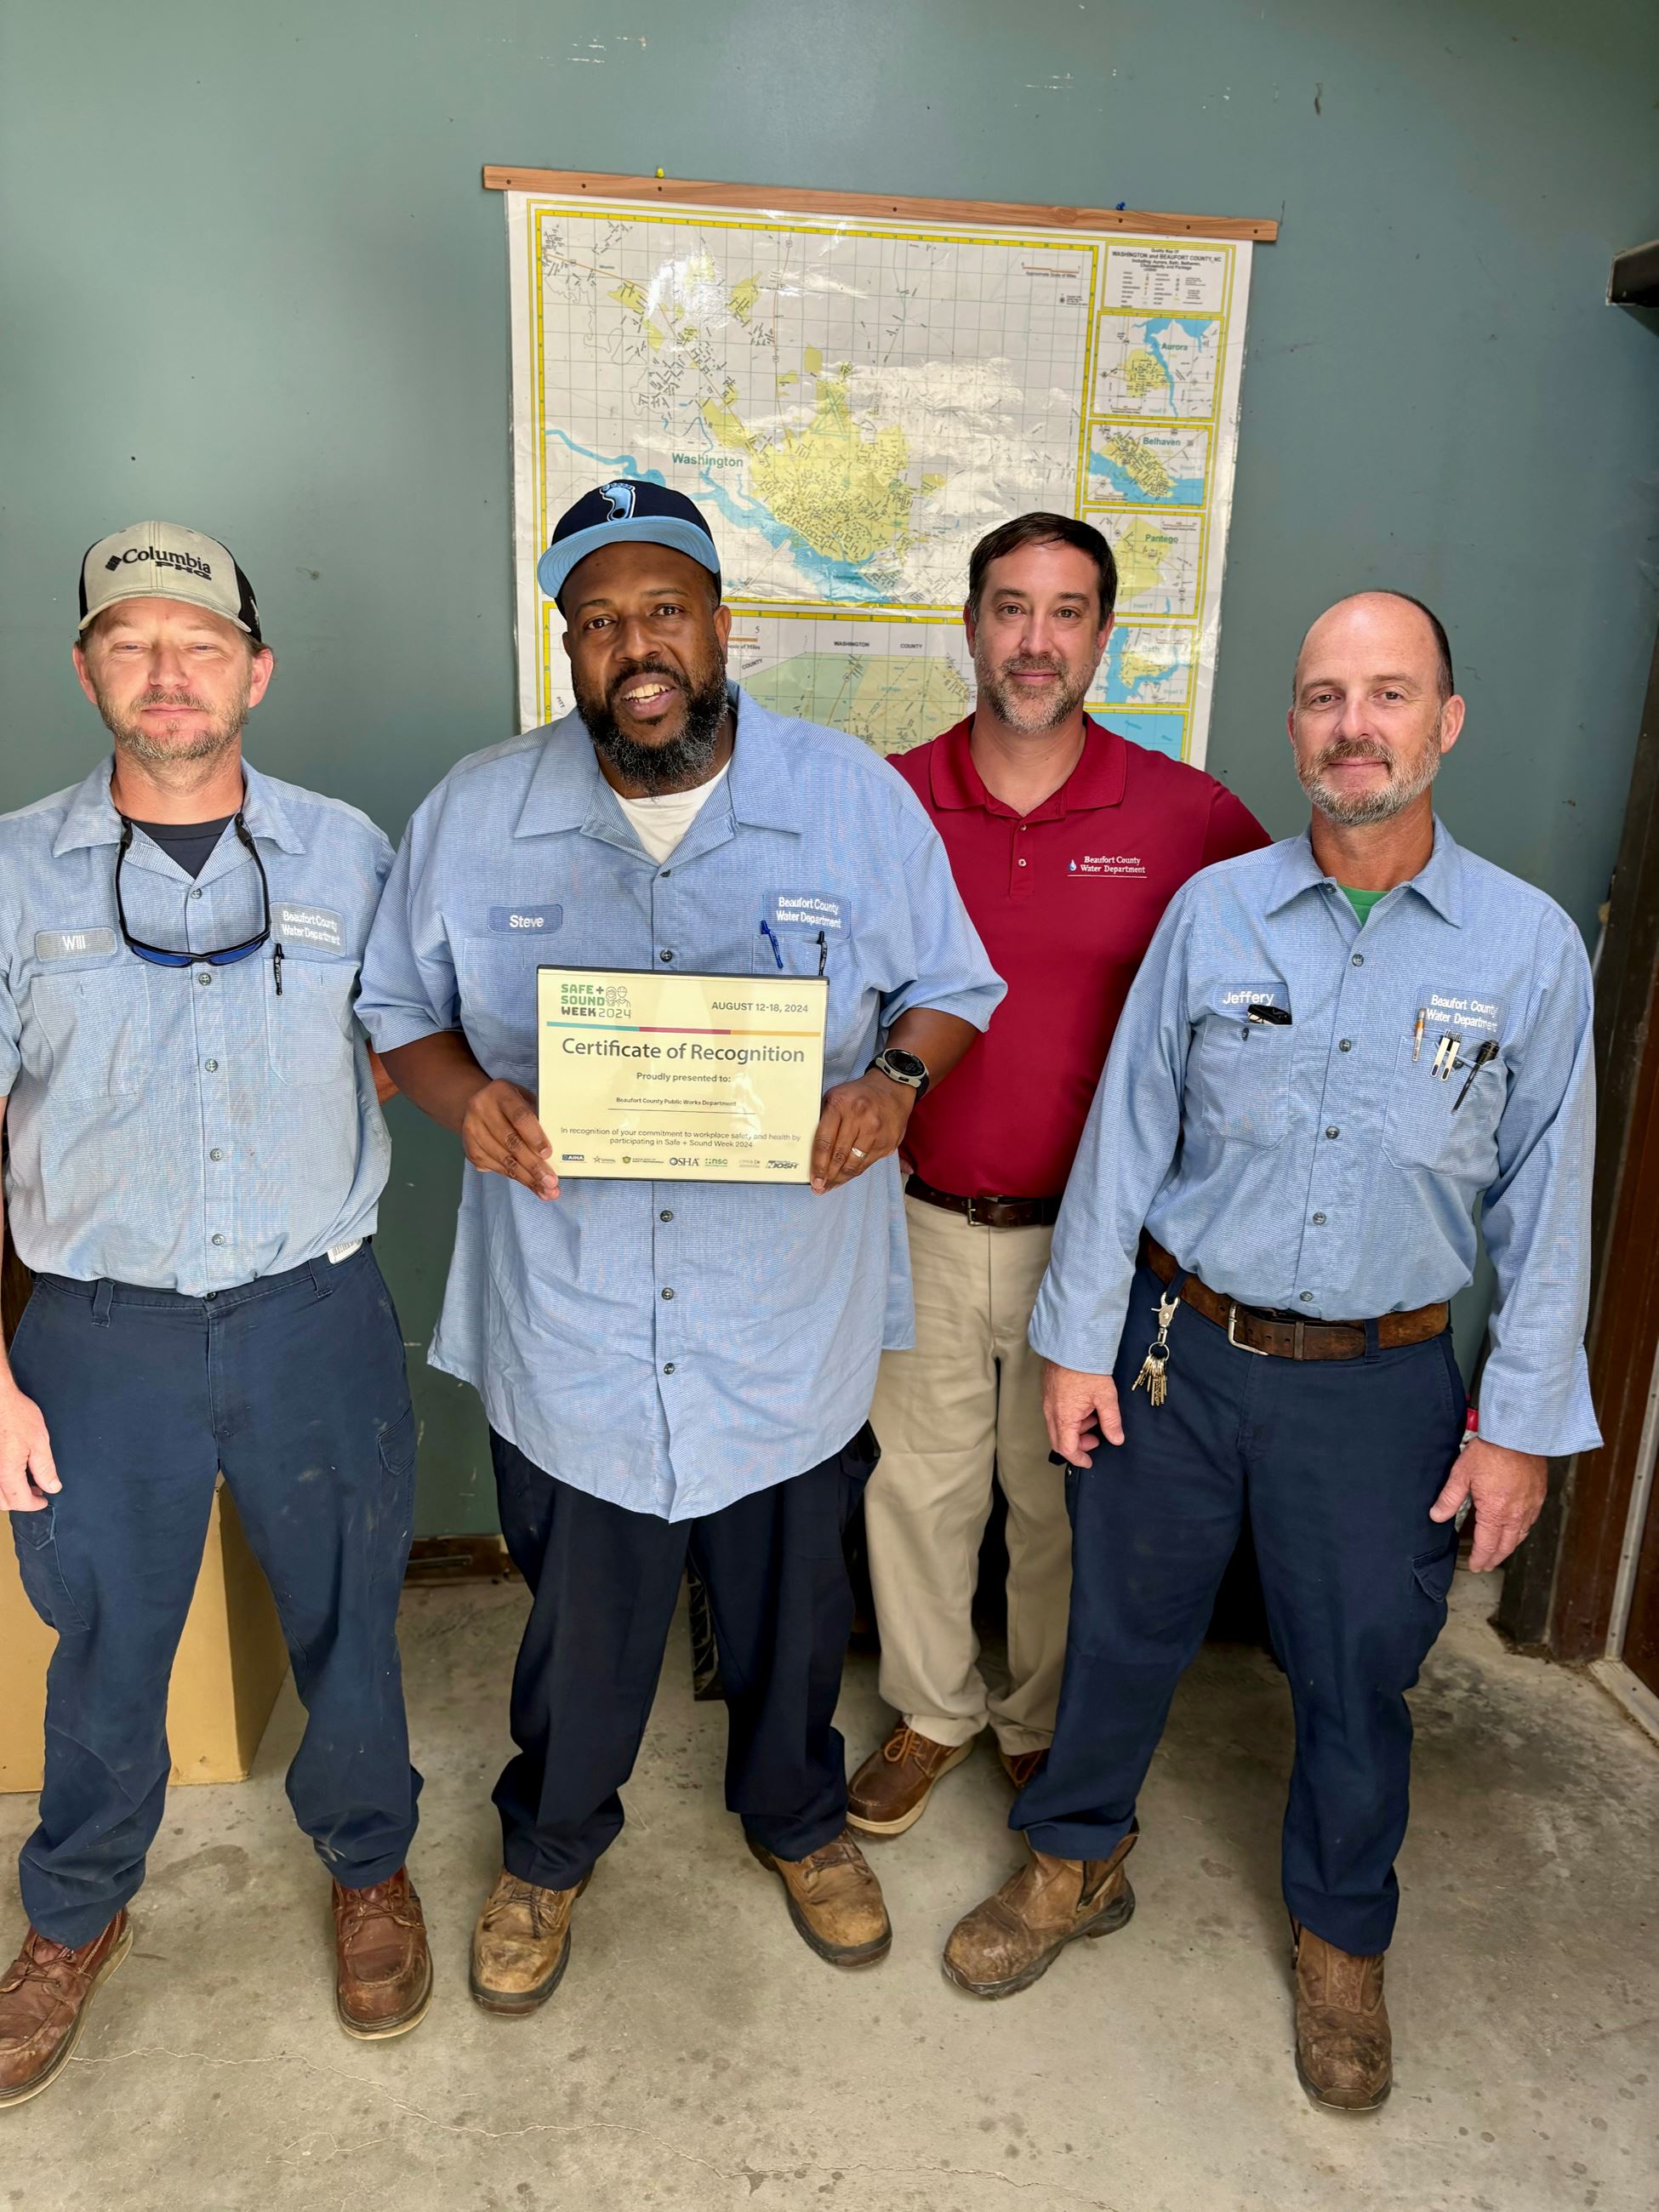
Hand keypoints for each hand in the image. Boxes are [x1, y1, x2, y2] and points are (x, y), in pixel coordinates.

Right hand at [0, 1381, 58, 1512]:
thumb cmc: (16, 1415)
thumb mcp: (39, 1441)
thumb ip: (45, 1468)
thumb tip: (52, 1487)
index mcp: (6, 1472)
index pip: (19, 1501)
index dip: (34, 1505)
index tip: (44, 1501)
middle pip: (3, 1502)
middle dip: (20, 1502)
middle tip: (37, 1492)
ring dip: (8, 1494)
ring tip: (25, 1484)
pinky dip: (0, 1484)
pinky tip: (12, 1474)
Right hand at [460, 1079, 558, 1199]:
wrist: (477, 1105)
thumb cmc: (511, 1104)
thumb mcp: (524, 1099)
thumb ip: (538, 1117)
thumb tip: (560, 1146)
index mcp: (500, 1092)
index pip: (519, 1116)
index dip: (534, 1136)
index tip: (548, 1154)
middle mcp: (481, 1110)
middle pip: (511, 1142)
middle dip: (533, 1166)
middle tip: (551, 1182)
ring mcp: (472, 1130)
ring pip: (503, 1159)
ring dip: (527, 1178)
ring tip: (546, 1190)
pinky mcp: (470, 1149)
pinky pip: (495, 1167)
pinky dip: (515, 1178)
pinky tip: (531, 1186)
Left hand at [810, 1073, 913, 1193]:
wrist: (892, 1088)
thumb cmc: (858, 1095)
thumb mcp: (835, 1098)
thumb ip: (824, 1120)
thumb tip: (810, 1151)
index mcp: (840, 1104)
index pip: (824, 1141)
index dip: (818, 1164)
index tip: (814, 1178)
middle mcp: (859, 1117)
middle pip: (839, 1156)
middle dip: (828, 1176)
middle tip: (820, 1187)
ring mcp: (876, 1131)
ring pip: (854, 1163)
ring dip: (841, 1178)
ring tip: (831, 1185)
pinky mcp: (887, 1142)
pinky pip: (867, 1163)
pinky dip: (855, 1172)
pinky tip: (846, 1176)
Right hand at [1043, 1361, 1124, 1465]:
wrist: (1071, 1343)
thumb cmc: (1087, 1368)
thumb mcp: (1106, 1397)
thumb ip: (1111, 1421)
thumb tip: (1116, 1439)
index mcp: (1064, 1417)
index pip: (1066, 1448)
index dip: (1078, 1458)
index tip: (1089, 1461)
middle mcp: (1051, 1411)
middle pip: (1058, 1440)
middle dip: (1077, 1445)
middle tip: (1095, 1440)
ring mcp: (1047, 1401)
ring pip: (1057, 1426)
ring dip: (1075, 1429)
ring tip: (1094, 1416)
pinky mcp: (1048, 1392)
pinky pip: (1055, 1413)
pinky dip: (1070, 1417)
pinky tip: (1085, 1405)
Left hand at [1429, 1437, 1546, 1572]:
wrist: (1519, 1434)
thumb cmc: (1490, 1452)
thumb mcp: (1461, 1474)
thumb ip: (1449, 1498)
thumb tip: (1436, 1516)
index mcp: (1495, 1512)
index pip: (1487, 1544)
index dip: (1480, 1557)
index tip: (1475, 1565)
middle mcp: (1516, 1514)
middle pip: (1506, 1545)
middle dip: (1495, 1558)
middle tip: (1486, 1565)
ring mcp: (1530, 1506)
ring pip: (1520, 1535)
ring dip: (1509, 1547)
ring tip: (1499, 1552)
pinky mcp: (1539, 1496)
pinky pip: (1531, 1521)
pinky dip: (1522, 1531)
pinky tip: (1516, 1530)